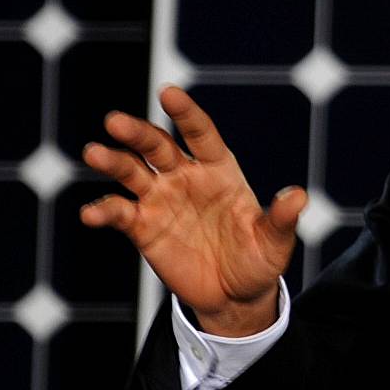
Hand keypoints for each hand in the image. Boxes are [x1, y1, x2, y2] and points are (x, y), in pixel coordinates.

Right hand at [77, 85, 306, 336]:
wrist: (235, 296)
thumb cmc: (259, 260)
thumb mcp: (275, 242)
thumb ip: (281, 219)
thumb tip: (299, 196)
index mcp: (218, 169)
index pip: (200, 134)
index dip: (185, 114)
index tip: (168, 93)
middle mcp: (185, 176)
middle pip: (157, 146)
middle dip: (137, 132)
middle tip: (115, 121)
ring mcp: (160, 200)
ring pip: (131, 172)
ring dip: (112, 161)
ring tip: (93, 152)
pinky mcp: (143, 227)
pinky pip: (120, 213)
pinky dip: (103, 210)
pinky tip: (90, 213)